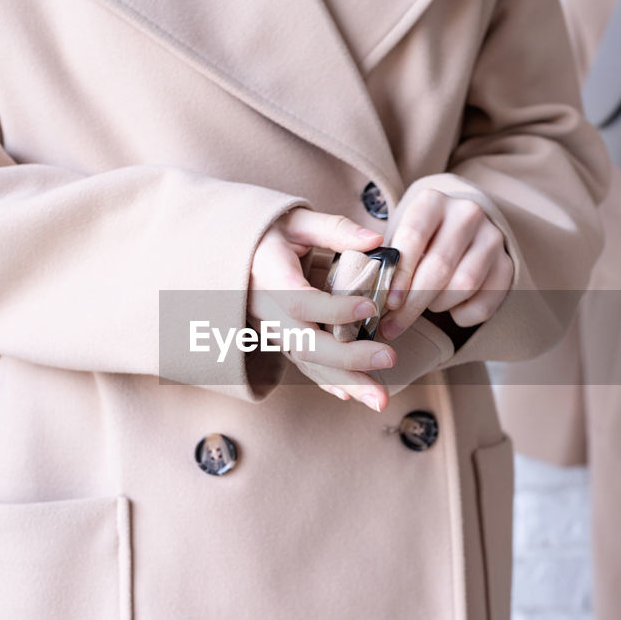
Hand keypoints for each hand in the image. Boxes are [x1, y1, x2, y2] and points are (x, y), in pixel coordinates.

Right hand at [248, 207, 397, 410]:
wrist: (231, 252)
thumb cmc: (268, 231)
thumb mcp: (297, 219)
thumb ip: (335, 229)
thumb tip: (376, 240)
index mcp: (267, 274)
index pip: (298, 300)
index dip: (333, 308)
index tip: (370, 305)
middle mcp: (265, 308)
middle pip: (304, 343)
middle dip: (348, 358)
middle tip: (390, 358)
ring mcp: (271, 328)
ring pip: (306, 361)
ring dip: (345, 383)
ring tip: (380, 400)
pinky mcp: (279, 338)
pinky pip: (303, 364)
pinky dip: (327, 380)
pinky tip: (351, 394)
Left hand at [377, 188, 511, 339]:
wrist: (458, 228)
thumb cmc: (417, 238)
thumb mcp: (395, 234)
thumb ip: (380, 255)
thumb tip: (366, 279)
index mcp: (433, 201)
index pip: (414, 236)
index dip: (400, 274)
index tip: (388, 302)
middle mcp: (467, 213)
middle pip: (439, 266)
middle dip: (414, 303)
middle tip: (394, 326)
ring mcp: (492, 238)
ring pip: (463, 286)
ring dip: (439, 305)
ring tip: (426, 304)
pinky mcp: (507, 264)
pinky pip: (485, 303)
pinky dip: (463, 315)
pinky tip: (451, 310)